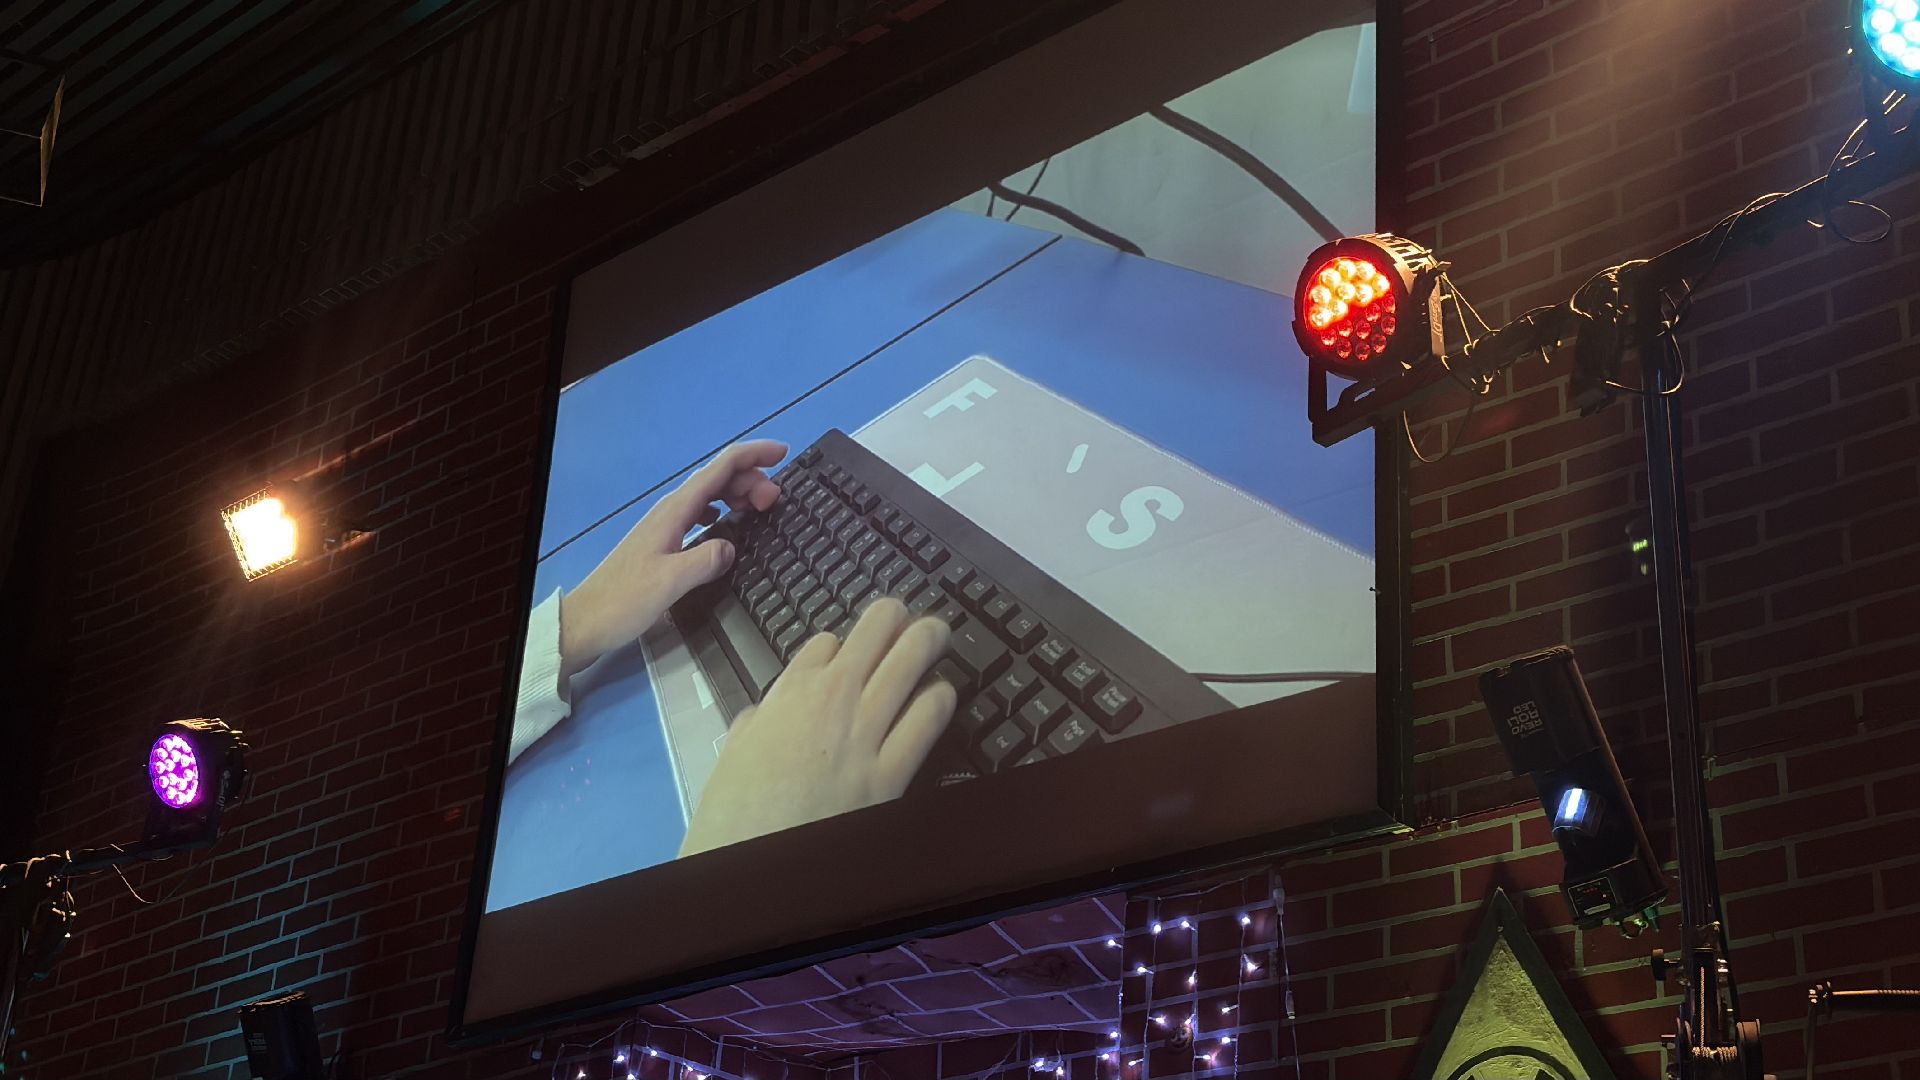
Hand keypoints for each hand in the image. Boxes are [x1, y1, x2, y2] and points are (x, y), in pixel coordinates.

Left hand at [558, 440, 786, 684]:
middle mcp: (671, 511)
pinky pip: (700, 514)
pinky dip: (722, 511)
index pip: (720, 469)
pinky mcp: (664, 542)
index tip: (783, 453)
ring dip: (738, 493)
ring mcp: (666, 525)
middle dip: (752, 478)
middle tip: (777, 501)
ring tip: (761, 509)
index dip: (753, 456)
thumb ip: (705, 560)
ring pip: (709, 495)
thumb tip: (732, 547)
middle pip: (717, 478)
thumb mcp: (670, 582)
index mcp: (675, 511)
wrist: (587, 621)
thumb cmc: (625, 601)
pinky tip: (729, 526)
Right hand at [679, 599, 957, 856]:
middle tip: (907, 619)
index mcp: (788, 693)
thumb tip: (762, 714)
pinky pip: (929, 717)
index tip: (850, 650)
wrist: (747, 859)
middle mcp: (831, 699)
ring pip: (912, 656)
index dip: (843, 643)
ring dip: (928, 639)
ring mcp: (864, 731)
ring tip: (937, 635)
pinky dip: (940, 697)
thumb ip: (755, 724)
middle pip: (878, 628)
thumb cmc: (734, 814)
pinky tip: (943, 695)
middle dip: (896, 618)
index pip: (828, 641)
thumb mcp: (732, 753)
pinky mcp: (891, 771)